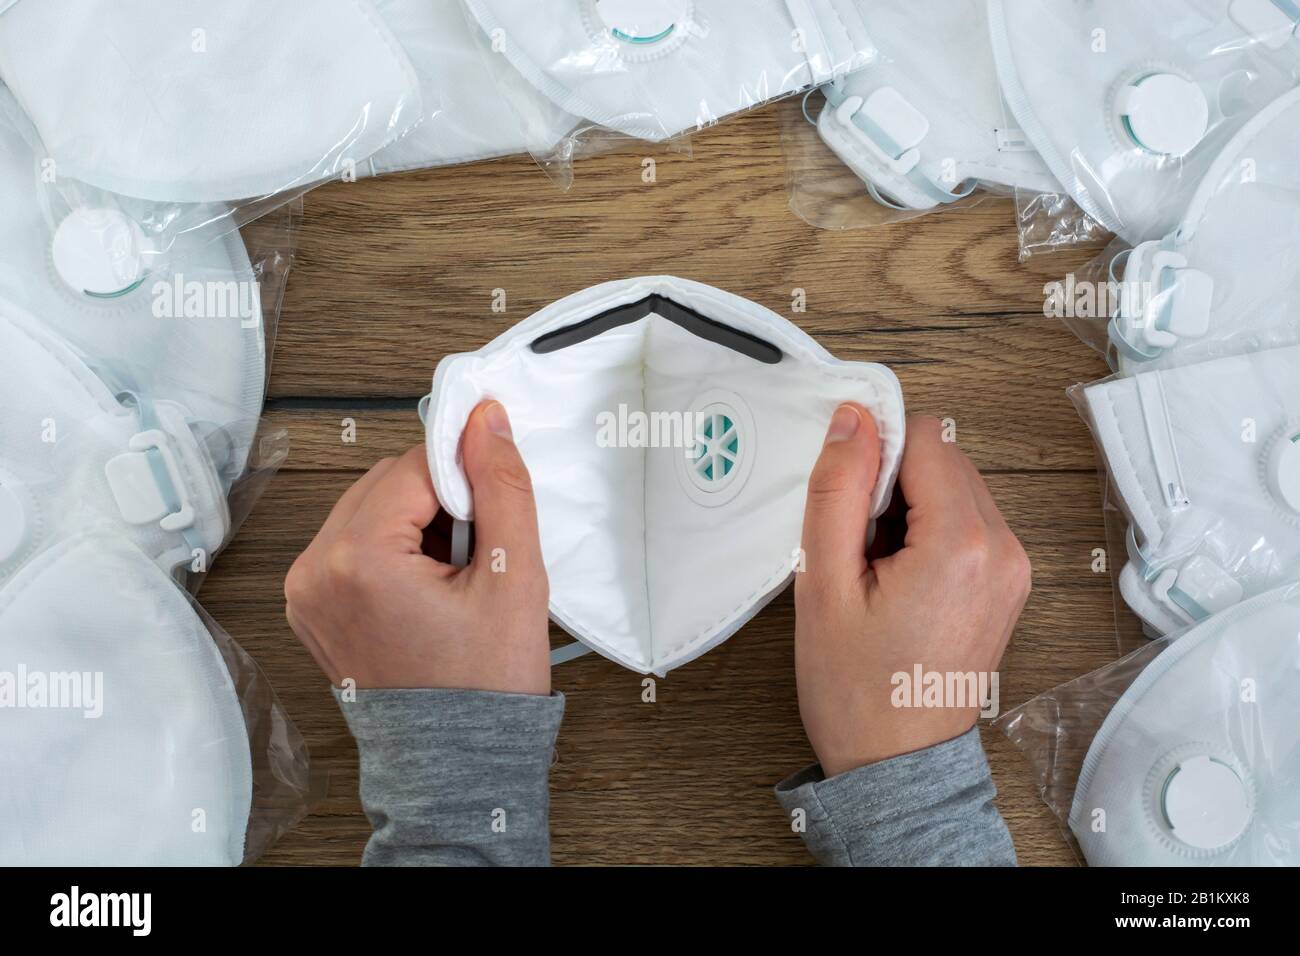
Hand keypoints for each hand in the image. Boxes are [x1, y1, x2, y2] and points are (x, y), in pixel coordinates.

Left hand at [284, 400, 550, 694]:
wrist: (454, 765)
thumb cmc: (482, 686)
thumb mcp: (512, 577)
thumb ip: (501, 487)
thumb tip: (484, 420)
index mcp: (356, 560)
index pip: (415, 466)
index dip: (465, 476)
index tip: (495, 503)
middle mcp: (315, 570)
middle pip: (386, 481)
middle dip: (439, 500)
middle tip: (477, 550)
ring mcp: (305, 590)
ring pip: (370, 507)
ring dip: (416, 520)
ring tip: (453, 573)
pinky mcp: (311, 603)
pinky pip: (353, 542)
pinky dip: (393, 547)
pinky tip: (429, 584)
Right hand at [794, 410, 1030, 776]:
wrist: (896, 766)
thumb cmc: (858, 693)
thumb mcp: (824, 584)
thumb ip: (837, 490)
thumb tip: (853, 420)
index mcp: (963, 545)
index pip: (926, 436)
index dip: (875, 454)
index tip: (846, 499)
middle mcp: (1004, 549)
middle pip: (943, 458)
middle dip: (891, 484)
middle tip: (857, 548)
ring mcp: (1013, 568)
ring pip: (954, 486)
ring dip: (908, 508)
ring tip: (877, 570)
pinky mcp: (1009, 582)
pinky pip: (967, 521)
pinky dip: (928, 531)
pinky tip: (897, 579)